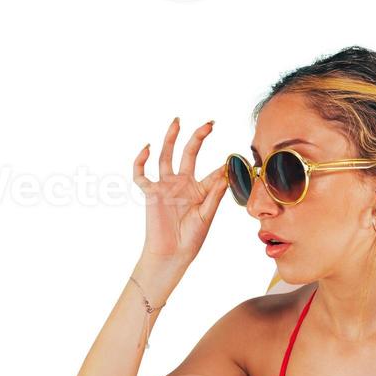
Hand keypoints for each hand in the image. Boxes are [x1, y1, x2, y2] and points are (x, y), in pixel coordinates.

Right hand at [132, 117, 228, 267]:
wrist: (172, 254)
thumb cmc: (192, 238)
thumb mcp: (207, 215)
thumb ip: (214, 194)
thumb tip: (226, 172)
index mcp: (200, 190)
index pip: (213, 171)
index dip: (223, 166)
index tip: (234, 159)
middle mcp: (183, 184)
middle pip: (189, 154)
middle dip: (198, 137)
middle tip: (209, 123)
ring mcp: (166, 186)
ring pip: (166, 156)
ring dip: (171, 138)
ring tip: (177, 121)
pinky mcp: (151, 192)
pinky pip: (141, 174)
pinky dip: (141, 161)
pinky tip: (147, 148)